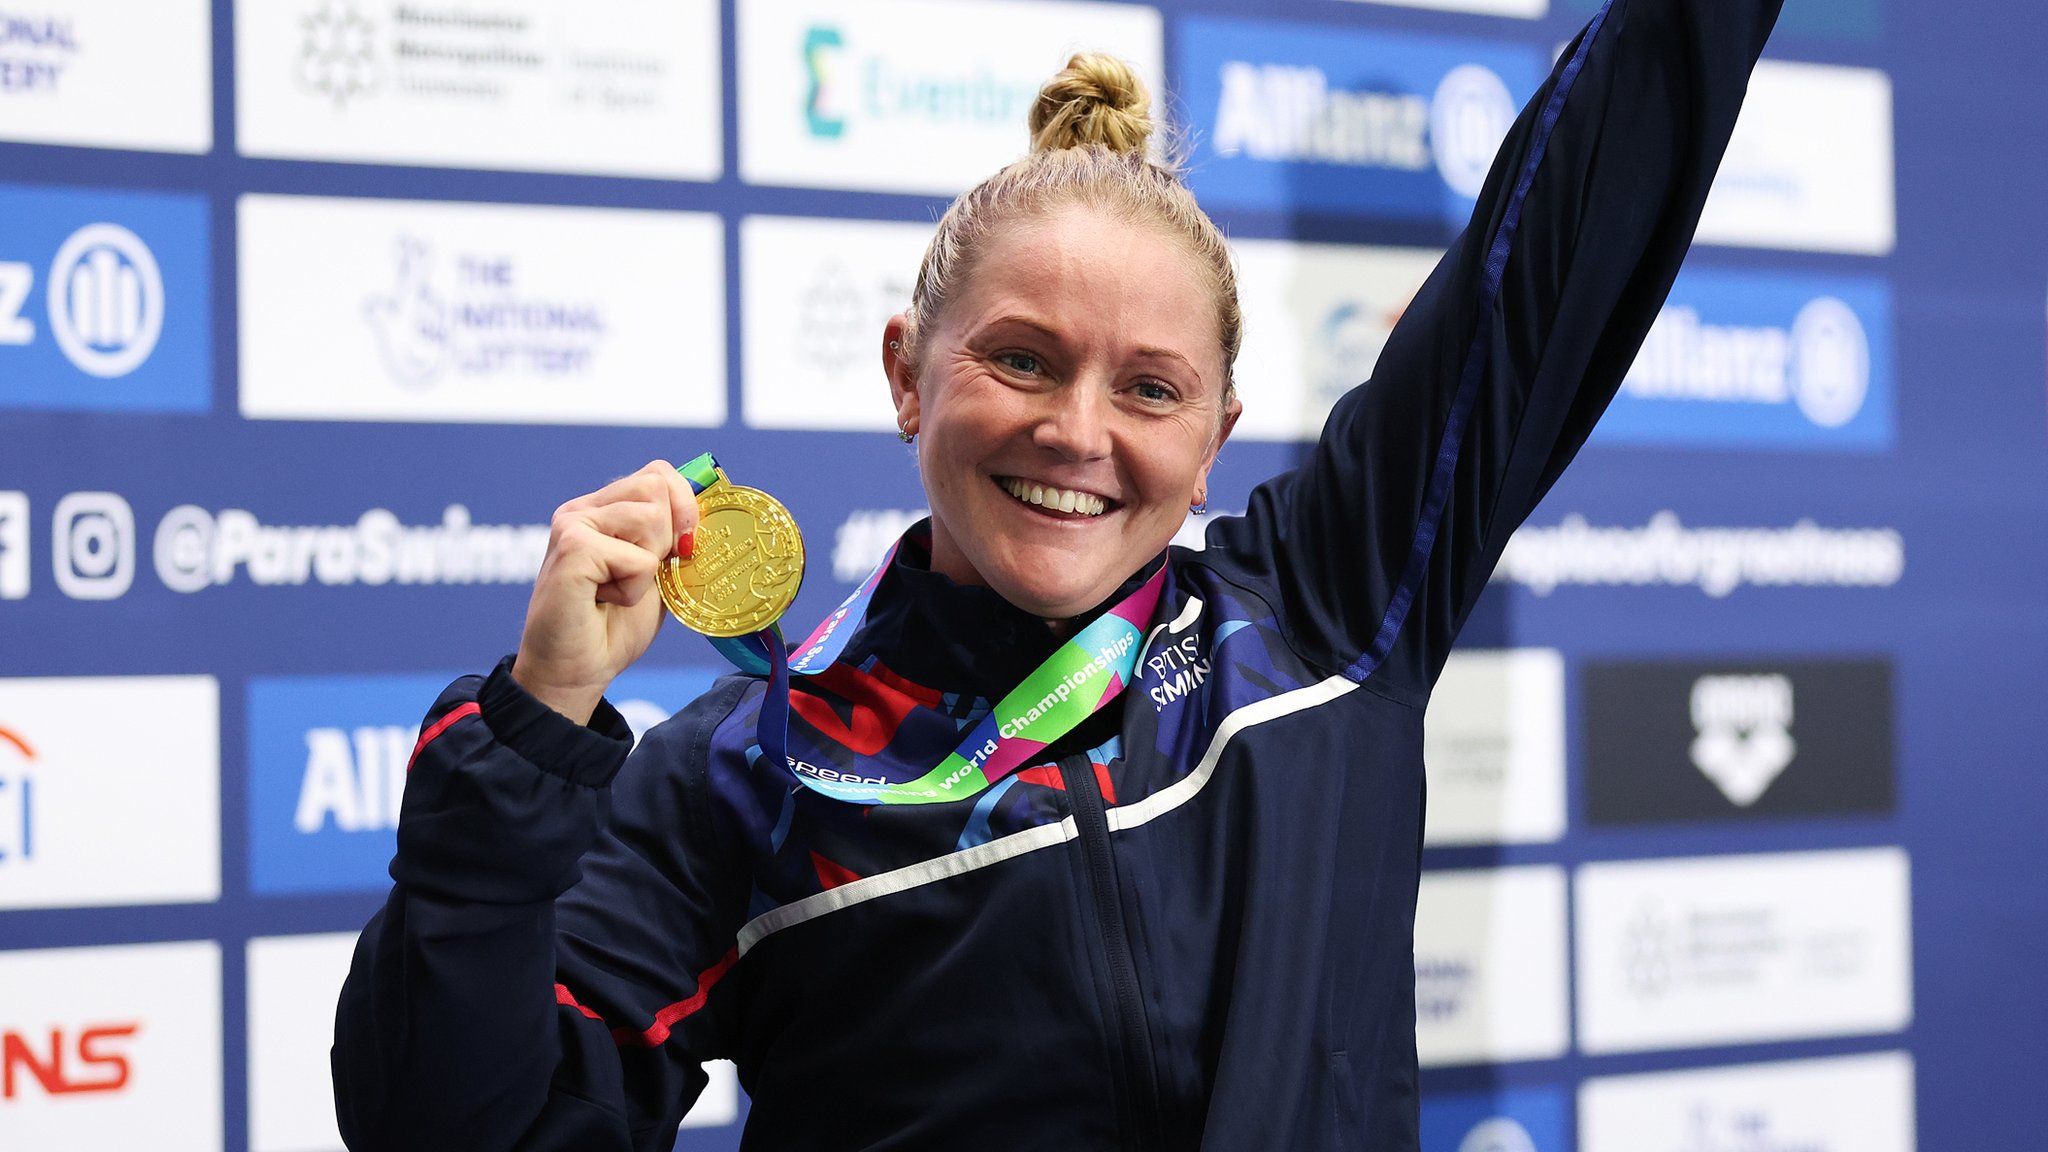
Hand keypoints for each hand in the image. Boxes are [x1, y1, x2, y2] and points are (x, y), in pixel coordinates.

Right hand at [512, 460, 699, 724]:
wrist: (576, 671)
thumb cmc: (614, 626)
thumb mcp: (656, 572)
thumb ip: (673, 536)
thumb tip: (708, 500)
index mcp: (602, 509)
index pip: (658, 474)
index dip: (684, 506)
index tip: (682, 548)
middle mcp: (582, 509)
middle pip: (658, 487)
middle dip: (667, 537)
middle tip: (638, 575)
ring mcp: (573, 524)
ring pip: (651, 517)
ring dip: (648, 567)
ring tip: (617, 590)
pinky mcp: (572, 548)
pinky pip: (637, 558)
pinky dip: (633, 589)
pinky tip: (605, 601)